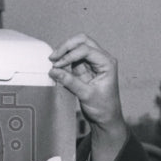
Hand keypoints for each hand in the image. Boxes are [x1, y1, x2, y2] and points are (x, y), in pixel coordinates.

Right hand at [49, 35, 127, 160]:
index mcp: (107, 63)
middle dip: (67, 47)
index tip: (57, 65)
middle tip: (53, 57)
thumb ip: (70, 81)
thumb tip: (53, 71)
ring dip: (64, 53)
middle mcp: (101, 59)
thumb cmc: (103, 108)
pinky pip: (72, 59)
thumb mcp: (86, 95)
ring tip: (53, 64)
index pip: (86, 49)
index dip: (70, 54)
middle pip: (82, 41)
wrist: (106, 119)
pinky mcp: (85, 69)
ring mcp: (92, 63)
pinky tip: (57, 69)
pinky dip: (64, 61)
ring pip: (76, 48)